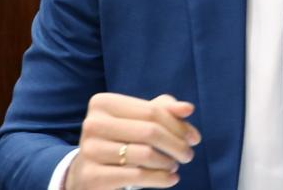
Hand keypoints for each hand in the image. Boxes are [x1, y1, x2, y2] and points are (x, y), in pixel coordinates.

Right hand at [65, 93, 201, 189]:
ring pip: (145, 154)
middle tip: (188, 155)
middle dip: (177, 145)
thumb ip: (165, 110)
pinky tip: (171, 179)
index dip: (179, 125)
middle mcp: (92, 124)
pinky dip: (161, 178)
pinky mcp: (91, 176)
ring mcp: (89, 151)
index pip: (153, 111)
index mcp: (103, 103)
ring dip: (168, 162)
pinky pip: (137, 176)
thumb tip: (188, 108)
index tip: (194, 138)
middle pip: (150, 132)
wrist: (87, 172)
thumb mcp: (141, 120)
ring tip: (174, 165)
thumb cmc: (121, 139)